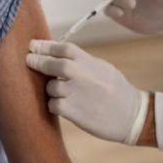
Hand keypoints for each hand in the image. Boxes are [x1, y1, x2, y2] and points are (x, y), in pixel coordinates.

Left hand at [26, 40, 147, 143]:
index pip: (65, 48)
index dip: (46, 45)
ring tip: (57, 91)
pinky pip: (54, 104)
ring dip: (50, 88)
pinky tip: (59, 106)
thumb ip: (83, 62)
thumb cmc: (117, 92)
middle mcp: (86, 76)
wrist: (133, 117)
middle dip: (39, 60)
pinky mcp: (77, 113)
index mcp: (92, 63)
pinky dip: (53, 104)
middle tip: (29, 60)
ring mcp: (80, 94)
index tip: (33, 45)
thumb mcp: (104, 69)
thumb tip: (59, 55)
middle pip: (55, 64)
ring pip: (52, 86)